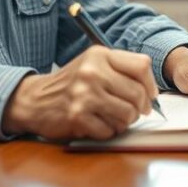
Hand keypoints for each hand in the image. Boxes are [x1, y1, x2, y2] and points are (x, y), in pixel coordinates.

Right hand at [2, 46, 157, 140]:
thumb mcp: (93, 65)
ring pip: (127, 114)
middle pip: (138, 94)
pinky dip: (108, 131)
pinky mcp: (78, 116)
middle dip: (140, 108)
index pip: (141, 66)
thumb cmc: (71, 83)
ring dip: (125, 121)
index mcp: (99, 55)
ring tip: (114, 117)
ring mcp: (84, 94)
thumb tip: (152, 92)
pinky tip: (98, 123)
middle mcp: (92, 72)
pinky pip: (110, 130)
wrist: (35, 99)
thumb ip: (121, 70)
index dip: (151, 84)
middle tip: (135, 112)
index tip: (150, 95)